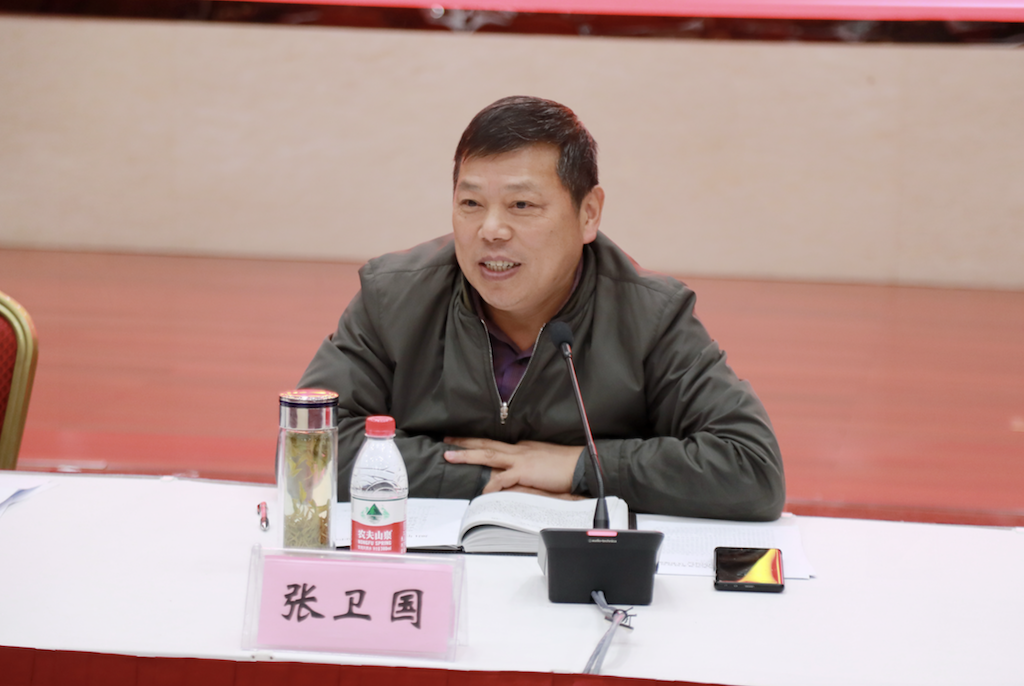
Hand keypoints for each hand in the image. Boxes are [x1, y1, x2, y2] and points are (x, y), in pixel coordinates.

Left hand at [443, 437, 582, 495]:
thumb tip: (511, 476)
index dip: (477, 443)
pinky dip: (491, 485)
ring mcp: (521, 459)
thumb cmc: (565, 466)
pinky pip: (503, 479)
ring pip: (488, 455)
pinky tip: (483, 491)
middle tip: (446, 440)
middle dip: (464, 442)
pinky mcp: (525, 471)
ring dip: (467, 455)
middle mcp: (518, 450)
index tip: (462, 442)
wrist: (581, 465)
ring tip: (450, 455)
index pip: (495, 445)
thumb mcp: (542, 461)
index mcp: (522, 448)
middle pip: (486, 444)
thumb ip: (525, 467)